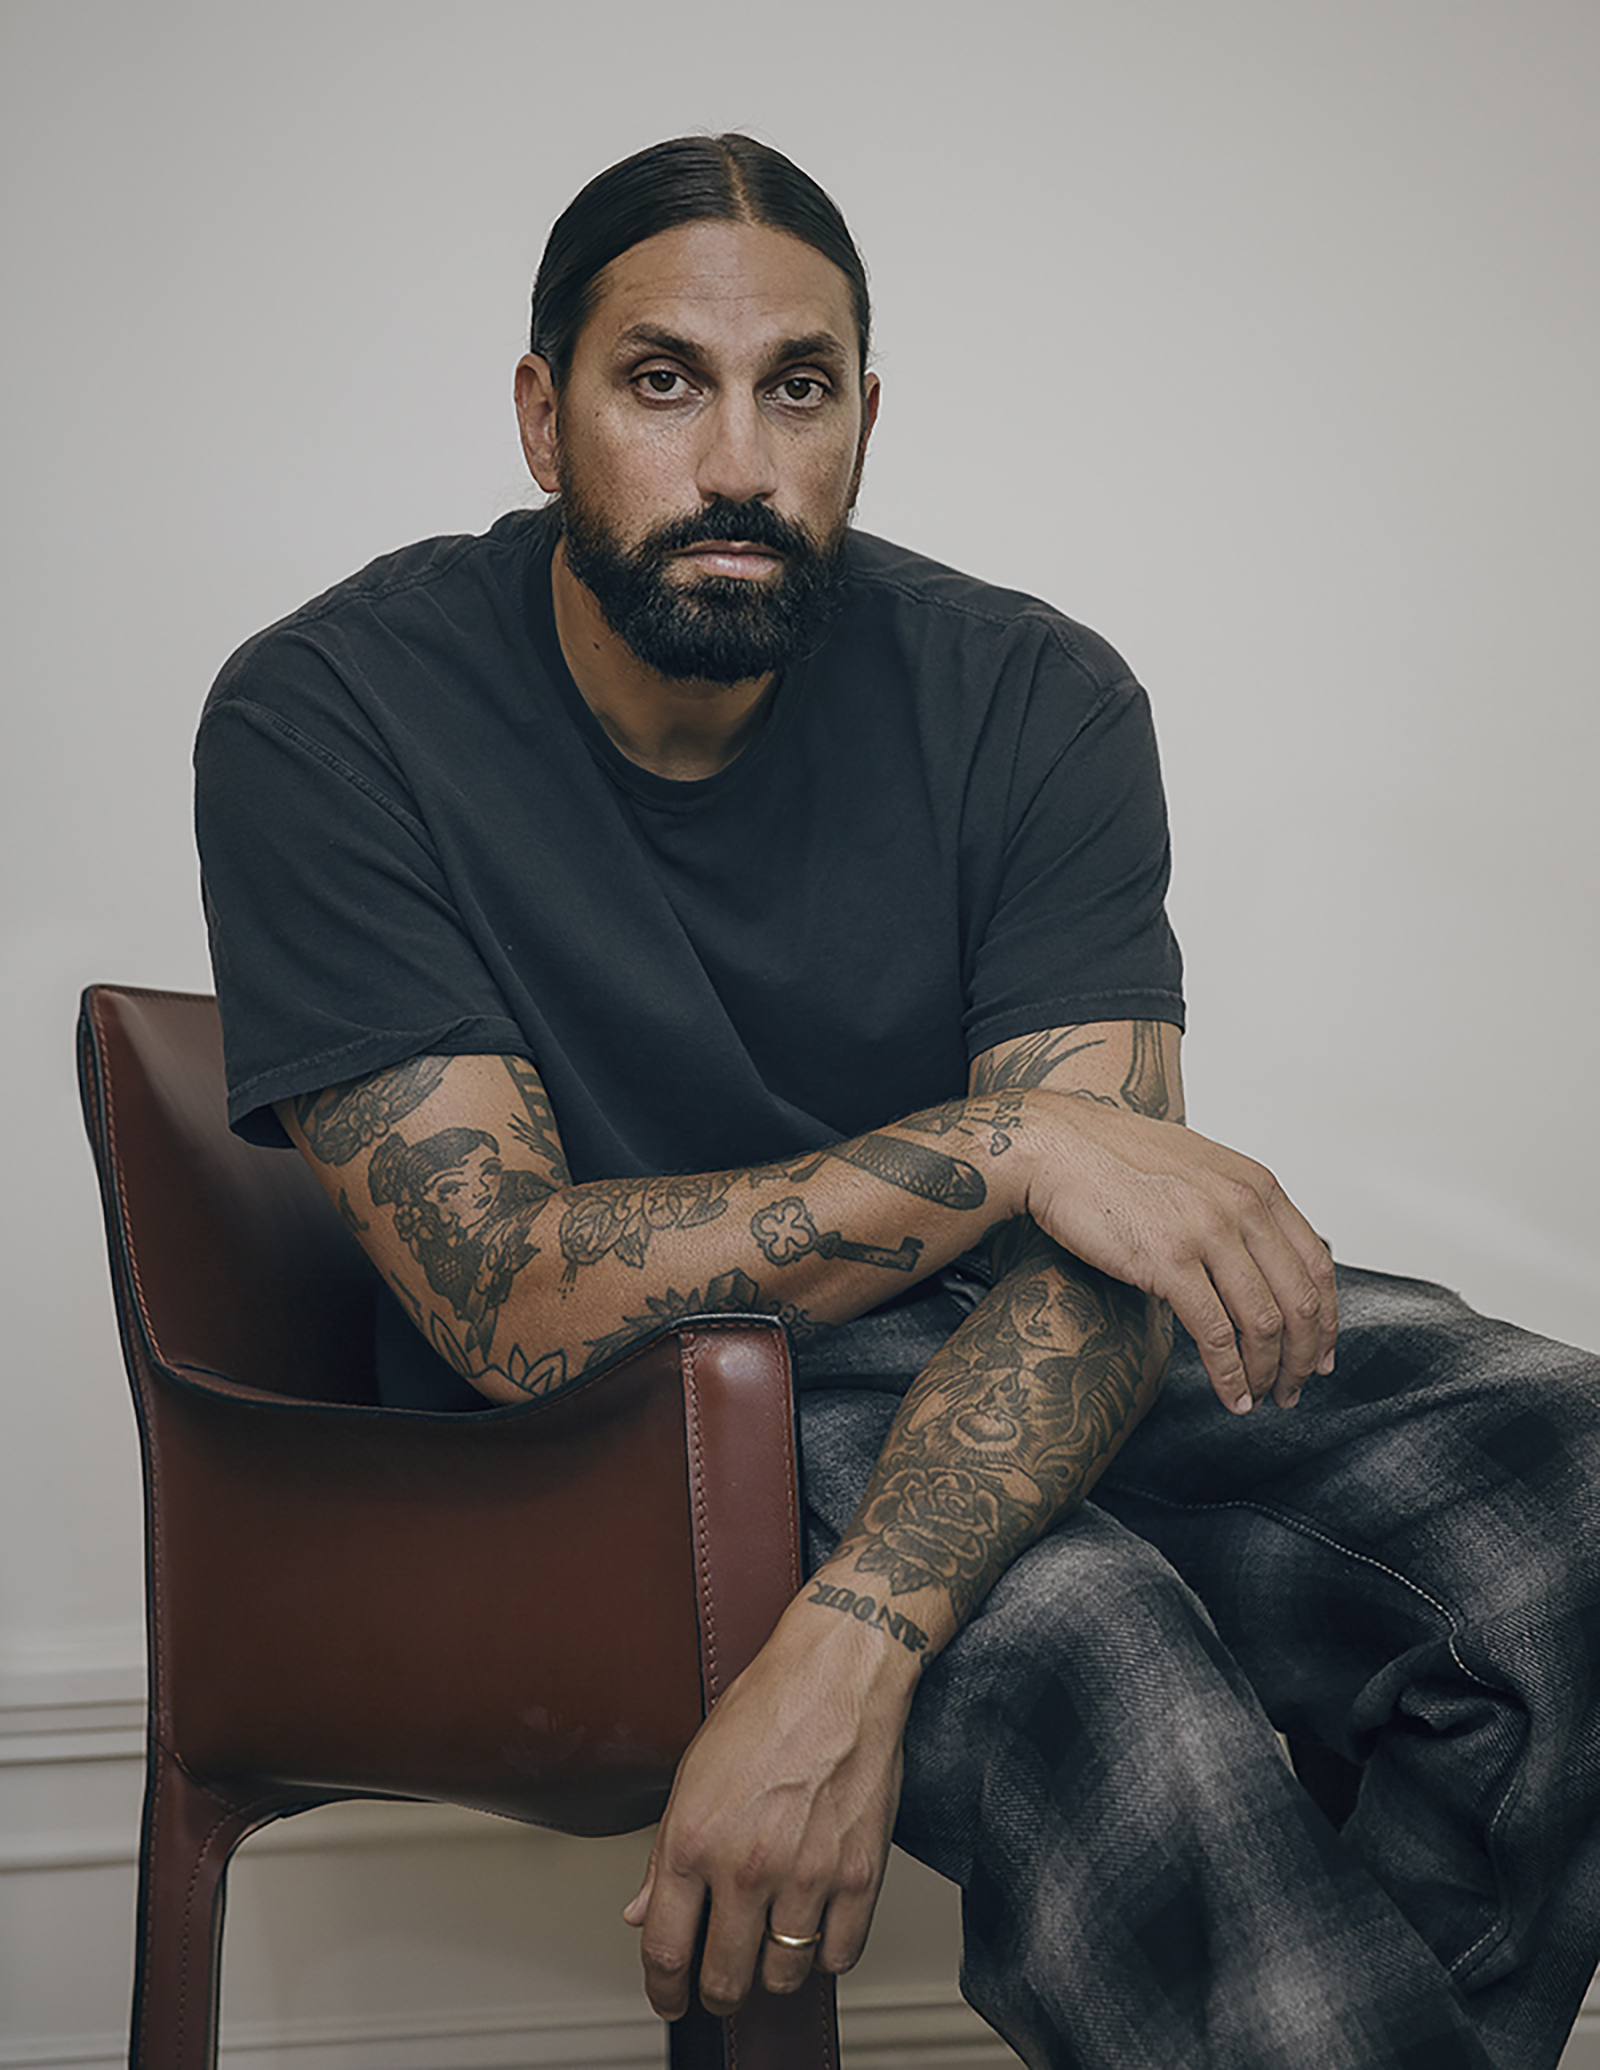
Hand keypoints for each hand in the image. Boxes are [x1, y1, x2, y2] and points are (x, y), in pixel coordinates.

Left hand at [623, 1597, 915, 2018]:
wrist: (838, 1674)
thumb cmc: (766, 1709)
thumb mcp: (692, 1772)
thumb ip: (663, 1854)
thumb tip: (643, 1910)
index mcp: (693, 1839)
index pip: (665, 1950)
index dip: (663, 1991)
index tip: (669, 1998)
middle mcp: (746, 1864)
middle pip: (724, 1979)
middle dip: (717, 1992)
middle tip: (720, 1985)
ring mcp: (806, 1875)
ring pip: (783, 1975)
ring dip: (773, 1972)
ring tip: (770, 1946)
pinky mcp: (859, 1874)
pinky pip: (841, 1955)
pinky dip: (827, 1953)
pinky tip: (816, 1928)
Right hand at [1018, 1092, 1336, 1412]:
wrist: (1052, 1145)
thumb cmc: (1111, 1158)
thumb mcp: (1196, 1168)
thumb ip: (1234, 1206)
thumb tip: (1254, 1259)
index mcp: (1255, 1184)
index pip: (1317, 1263)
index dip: (1326, 1318)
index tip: (1320, 1350)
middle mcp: (1242, 1206)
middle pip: (1301, 1300)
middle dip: (1303, 1356)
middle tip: (1294, 1387)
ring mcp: (1208, 1233)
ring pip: (1265, 1324)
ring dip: (1269, 1373)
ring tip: (1260, 1397)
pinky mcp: (1169, 1262)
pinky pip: (1217, 1334)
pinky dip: (1231, 1376)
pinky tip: (1231, 1395)